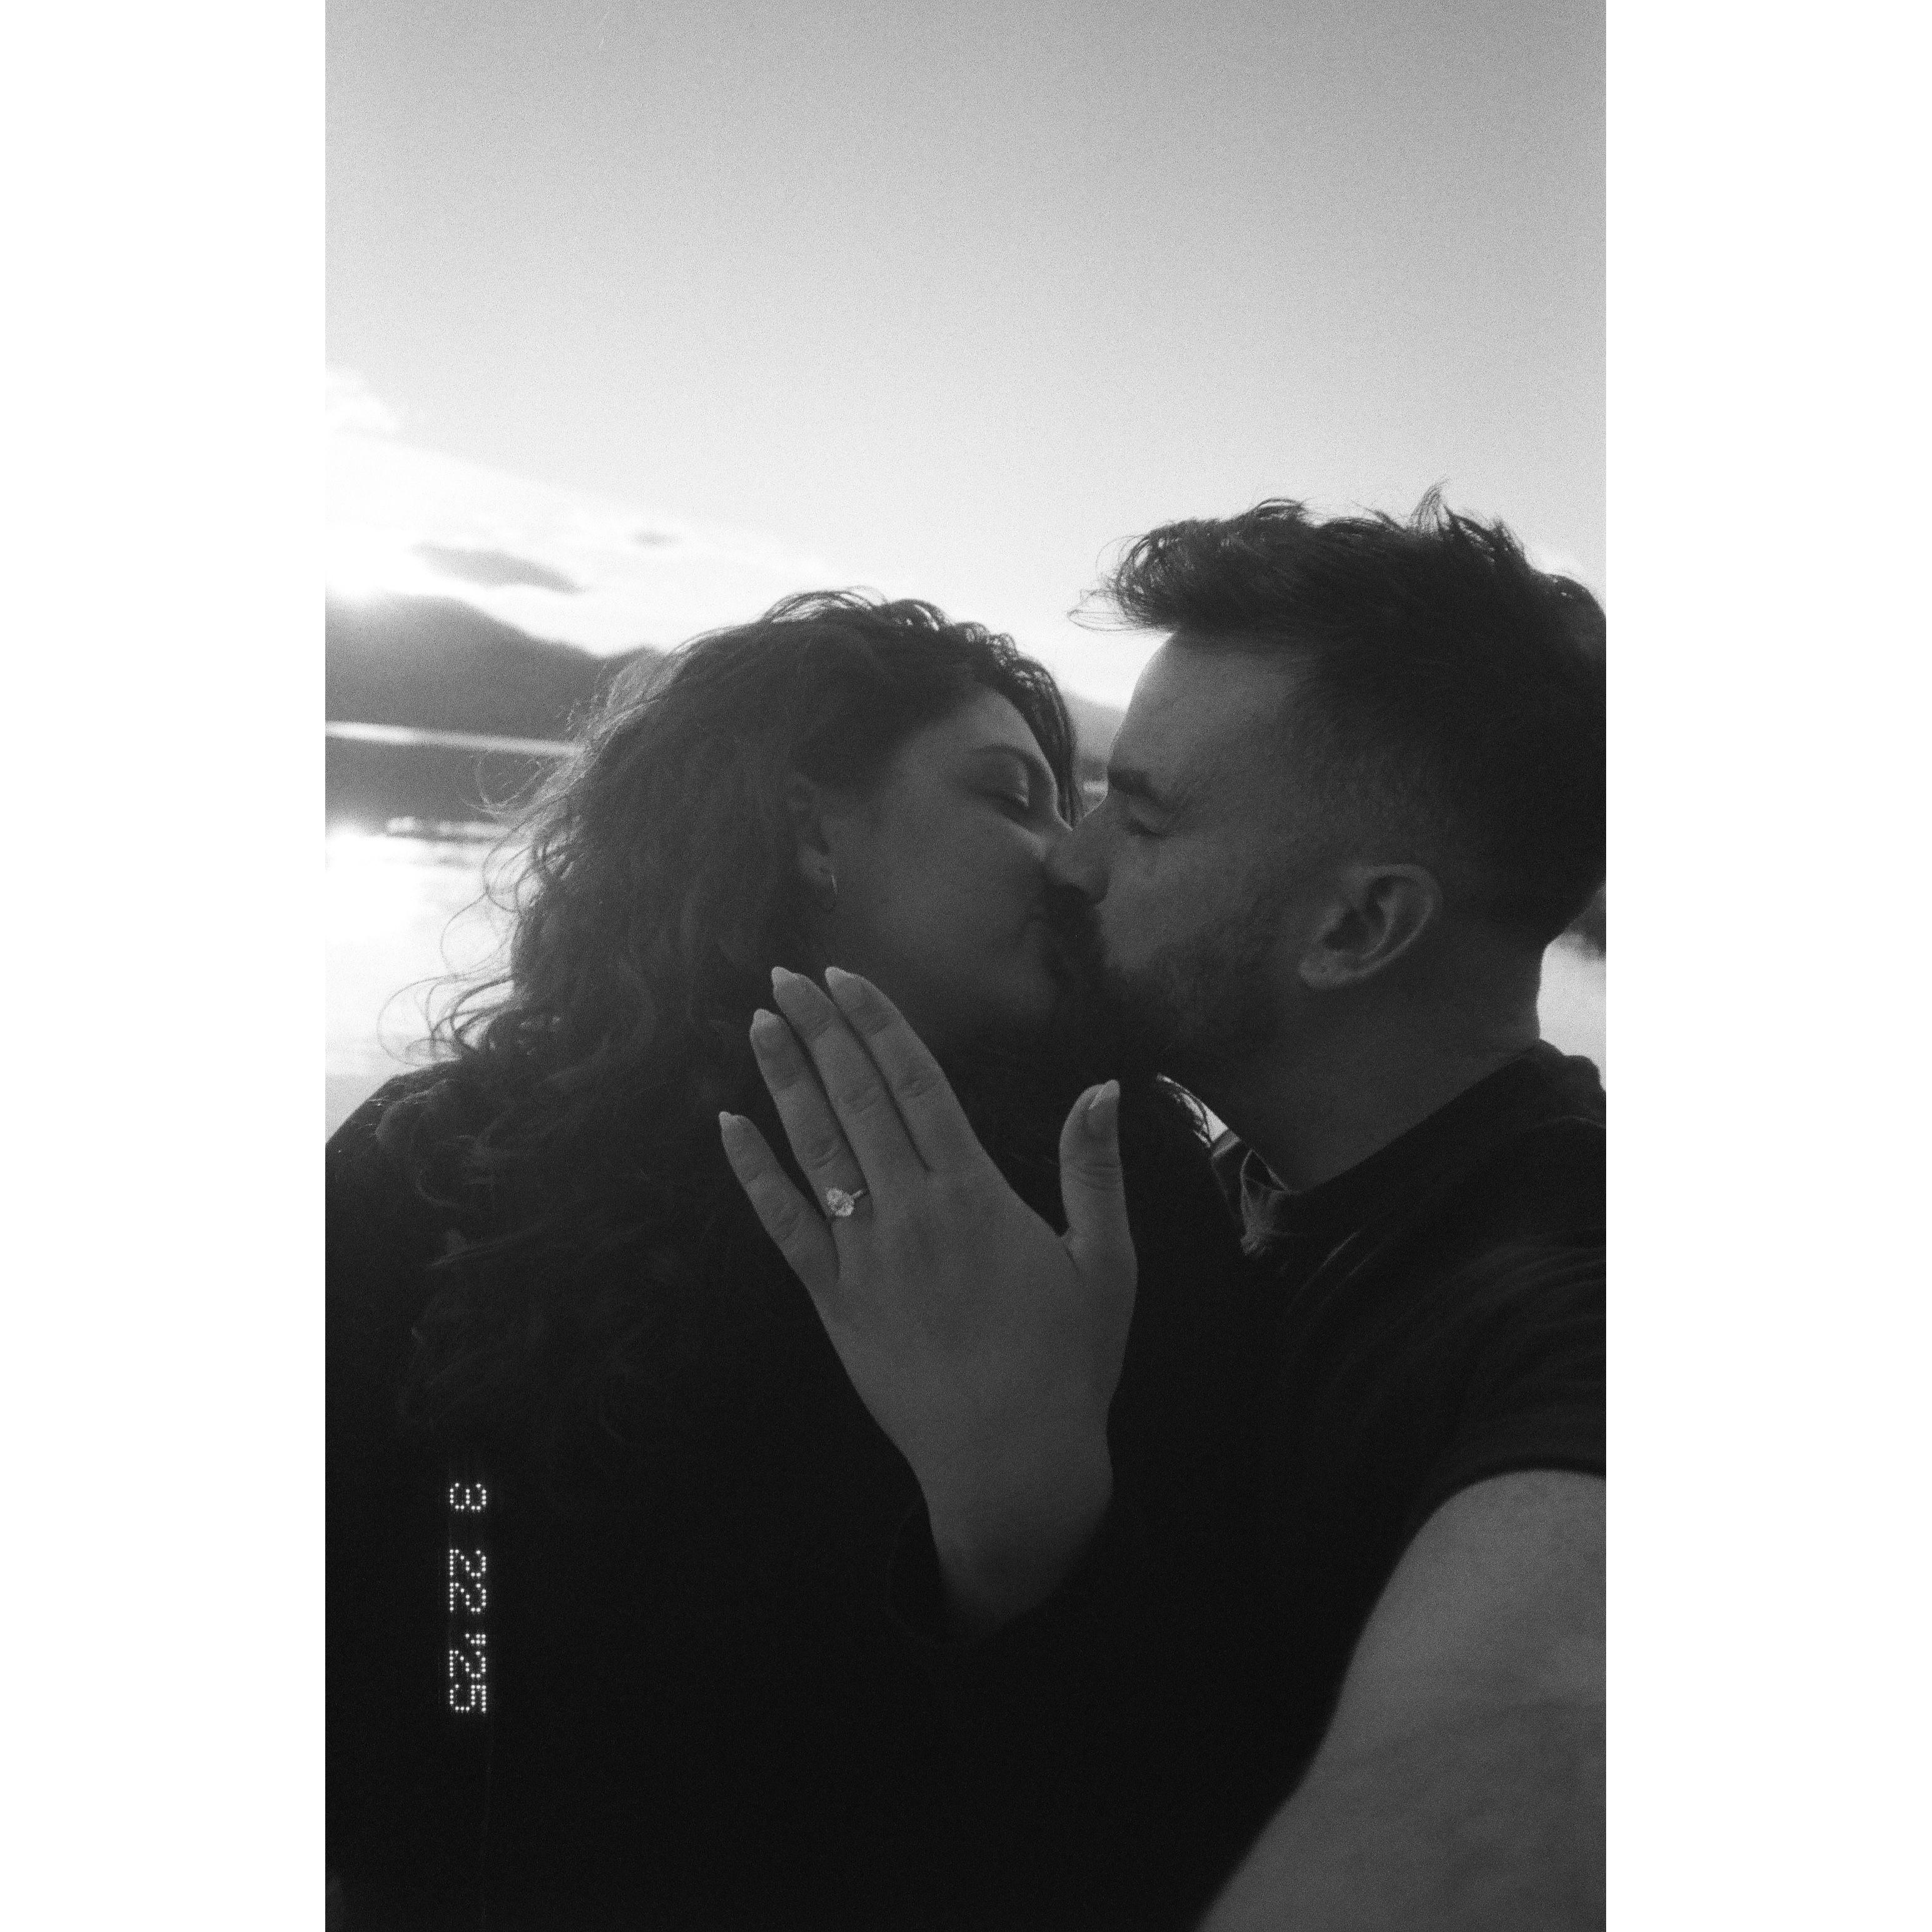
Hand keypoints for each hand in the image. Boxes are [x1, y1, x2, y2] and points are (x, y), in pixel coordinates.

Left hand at [719, 966, 1137, 1633]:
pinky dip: (753, 1174)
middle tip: (786, 976)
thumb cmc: (1069, 1363)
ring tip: (759, 1023)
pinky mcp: (834, 1302)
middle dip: (820, 1032)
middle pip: (857, 1101)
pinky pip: (784, 1226)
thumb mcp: (1106, 1264)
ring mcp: (865, 1258)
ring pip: (815, 1149)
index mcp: (976, 1195)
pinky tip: (728, 1127)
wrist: (1013, 1465)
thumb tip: (1101, 1087)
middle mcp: (912, 1213)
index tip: (846, 977)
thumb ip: (1094, 1171)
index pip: (916, 1084)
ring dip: (784, 1081)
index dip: (878, 1024)